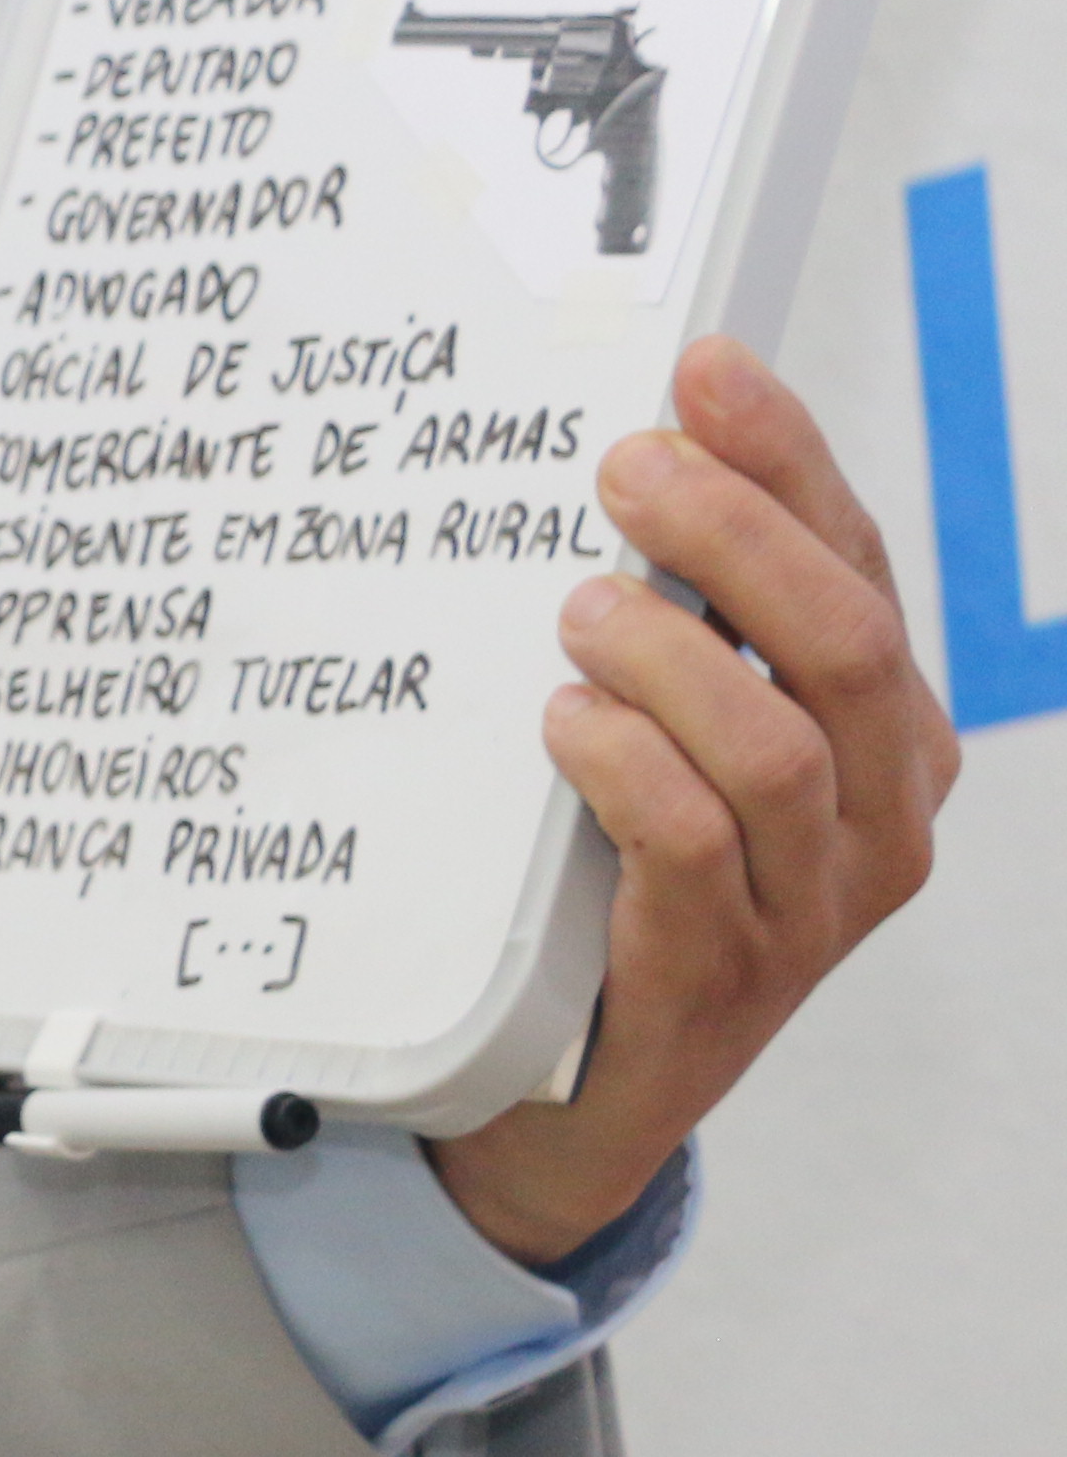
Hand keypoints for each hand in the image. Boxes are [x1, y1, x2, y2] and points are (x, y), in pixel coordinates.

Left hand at [426, 335, 955, 1263]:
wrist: (580, 1085)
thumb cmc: (626, 878)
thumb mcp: (675, 734)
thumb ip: (683, 624)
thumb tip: (633, 459)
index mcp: (887, 733)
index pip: (860, 566)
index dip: (788, 461)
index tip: (705, 370)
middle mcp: (880, 815)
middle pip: (842, 640)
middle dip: (738, 535)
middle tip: (628, 468)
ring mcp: (811, 903)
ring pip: (780, 747)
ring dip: (676, 656)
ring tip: (581, 608)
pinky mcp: (722, 974)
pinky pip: (695, 850)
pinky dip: (630, 770)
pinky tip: (568, 724)